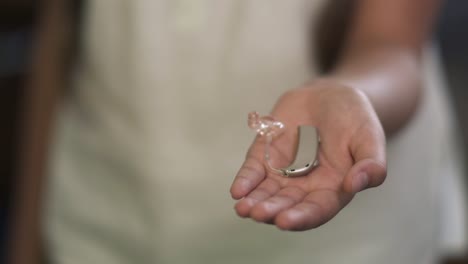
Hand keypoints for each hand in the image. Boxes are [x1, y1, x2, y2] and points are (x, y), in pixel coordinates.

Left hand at [230, 79, 386, 230]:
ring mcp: (284, 171)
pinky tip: (237, 190)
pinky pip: (254, 171)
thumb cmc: (355, 119)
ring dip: (254, 201)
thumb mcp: (369, 137)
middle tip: (257, 213)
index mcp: (333, 189)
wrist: (331, 95)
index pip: (316, 209)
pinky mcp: (266, 155)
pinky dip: (245, 180)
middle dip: (271, 210)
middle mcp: (305, 186)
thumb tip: (357, 183)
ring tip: (243, 208)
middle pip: (287, 204)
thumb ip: (371, 163)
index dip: (301, 217)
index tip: (284, 221)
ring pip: (267, 192)